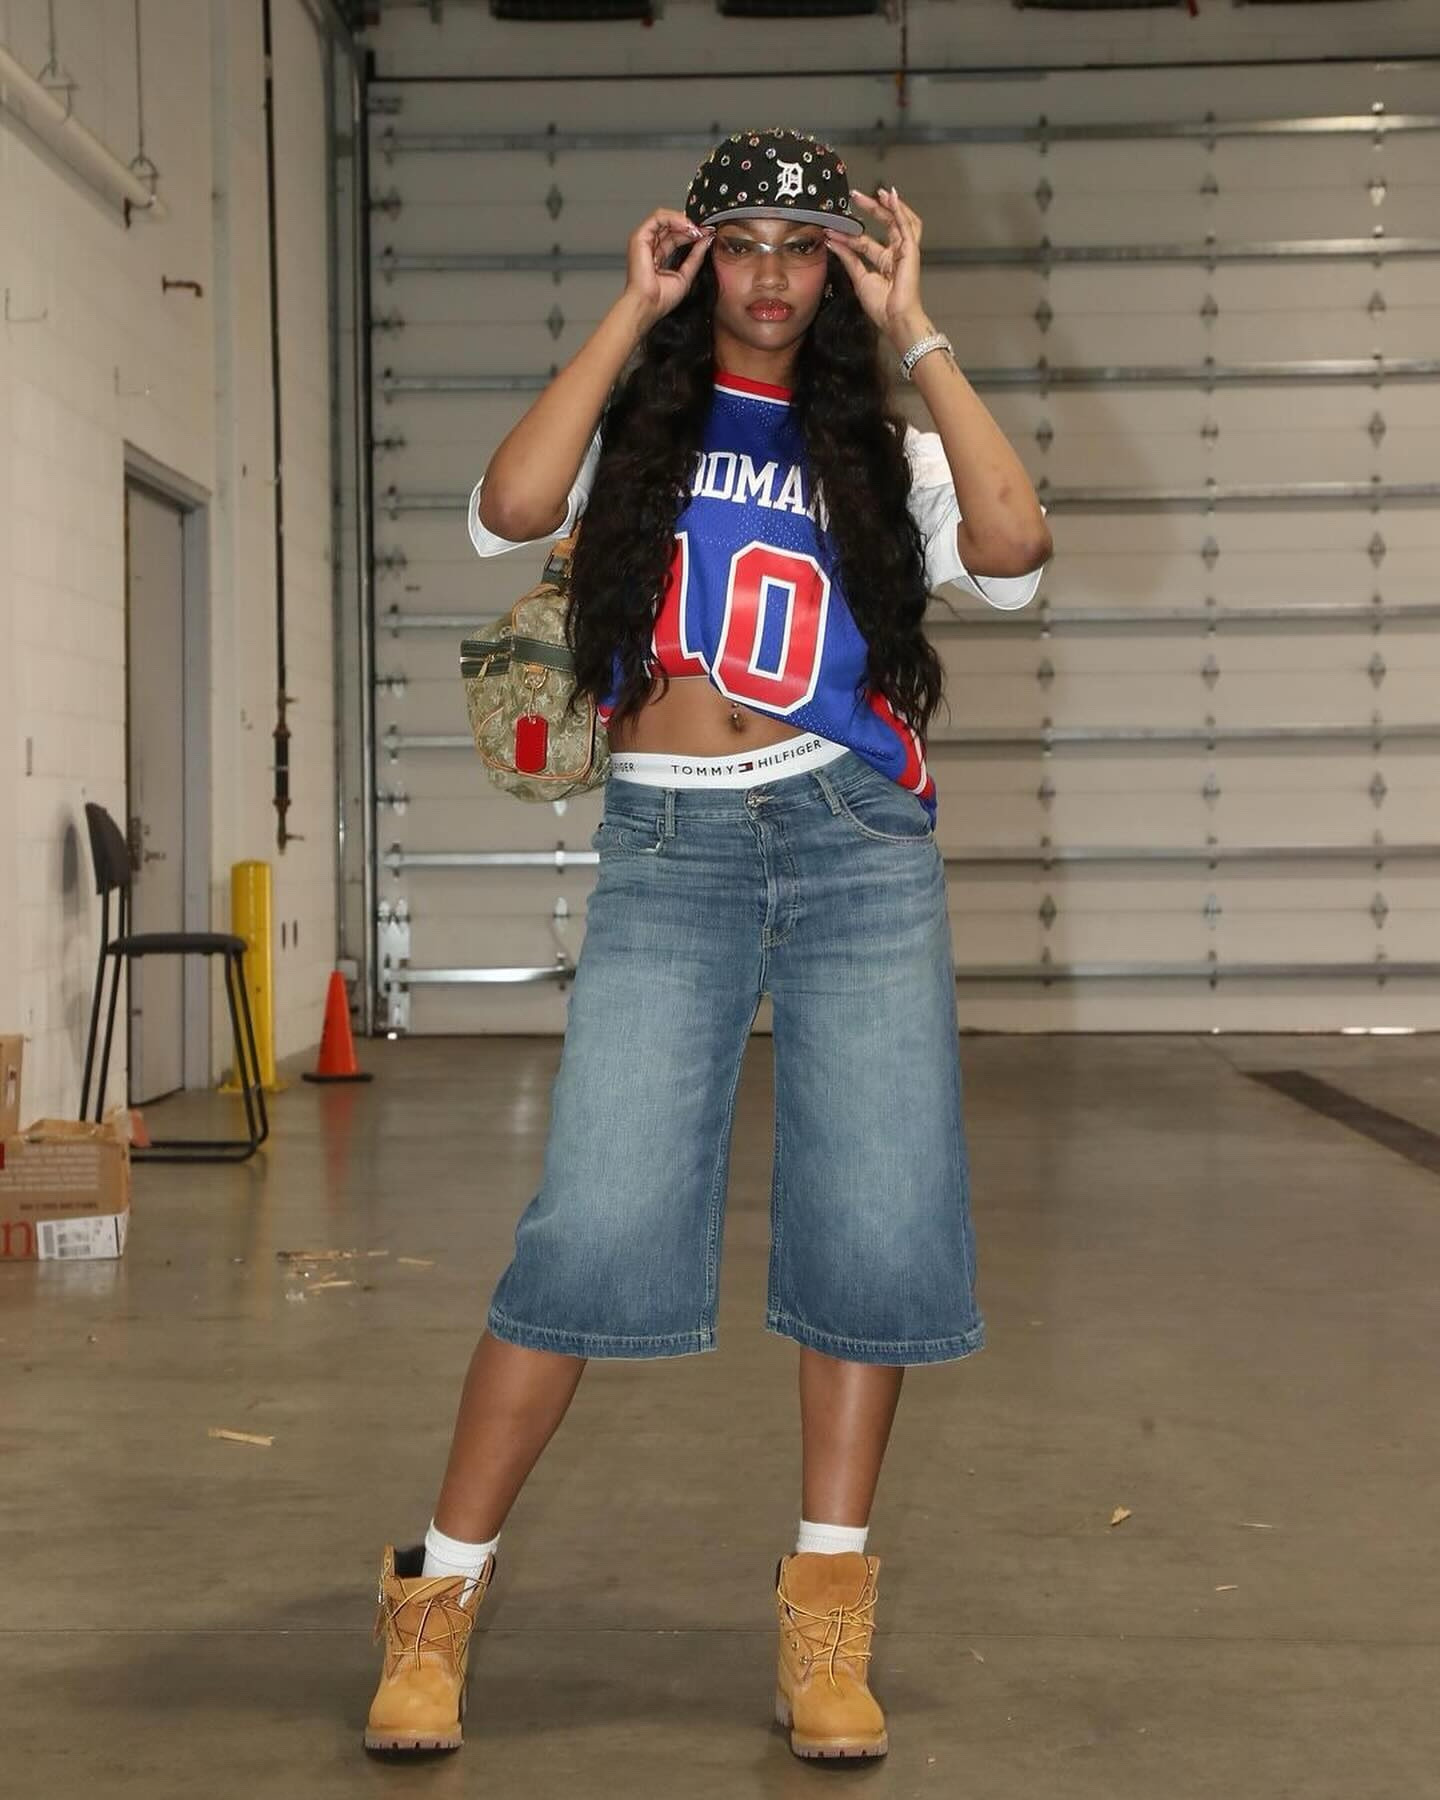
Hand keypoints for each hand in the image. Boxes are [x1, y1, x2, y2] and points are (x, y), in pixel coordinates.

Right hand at [623, 209, 714, 326]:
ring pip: (664, 217)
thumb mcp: (686, 275)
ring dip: (683, 220)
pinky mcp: (639, 237)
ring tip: (696, 229)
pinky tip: (686, 227)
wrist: (648, 305)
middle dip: (690, 225)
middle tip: (704, 230)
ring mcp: (644, 240)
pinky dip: (673, 218)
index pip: (677, 236)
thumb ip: (696, 257)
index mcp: (659, 256)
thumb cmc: (660, 299)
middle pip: (671, 225)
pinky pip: (658, 218)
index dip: (692, 232)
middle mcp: (651, 246)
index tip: (707, 234)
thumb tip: (706, 240)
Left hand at [822, 185, 927, 339]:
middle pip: (885, 224)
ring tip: (879, 192)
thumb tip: (833, 242)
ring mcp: (905, 251)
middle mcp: (895, 254)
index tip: (833, 226)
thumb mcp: (859, 278)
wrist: (895, 319)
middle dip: (871, 209)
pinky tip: (891, 198)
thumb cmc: (882, 307)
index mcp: (884, 262)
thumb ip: (848, 258)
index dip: (849, 234)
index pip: (865, 241)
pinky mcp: (911, 251)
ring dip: (890, 205)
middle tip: (856, 196)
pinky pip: (907, 226)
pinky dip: (900, 210)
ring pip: (899, 221)